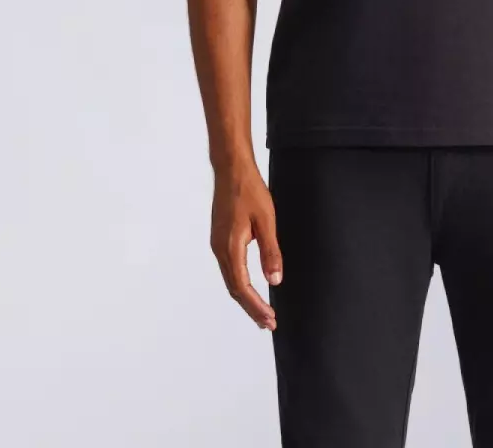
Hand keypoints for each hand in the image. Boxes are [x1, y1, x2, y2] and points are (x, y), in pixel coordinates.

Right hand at [210, 159, 282, 330]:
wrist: (231, 170)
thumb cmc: (250, 191)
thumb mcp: (266, 220)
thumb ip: (270, 251)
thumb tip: (274, 280)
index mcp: (230, 248)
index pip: (242, 288)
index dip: (256, 307)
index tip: (270, 320)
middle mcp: (220, 250)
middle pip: (234, 289)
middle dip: (251, 308)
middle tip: (268, 323)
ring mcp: (218, 245)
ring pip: (230, 280)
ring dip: (245, 298)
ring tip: (261, 312)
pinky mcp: (220, 239)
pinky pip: (229, 269)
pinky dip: (240, 283)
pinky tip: (250, 287)